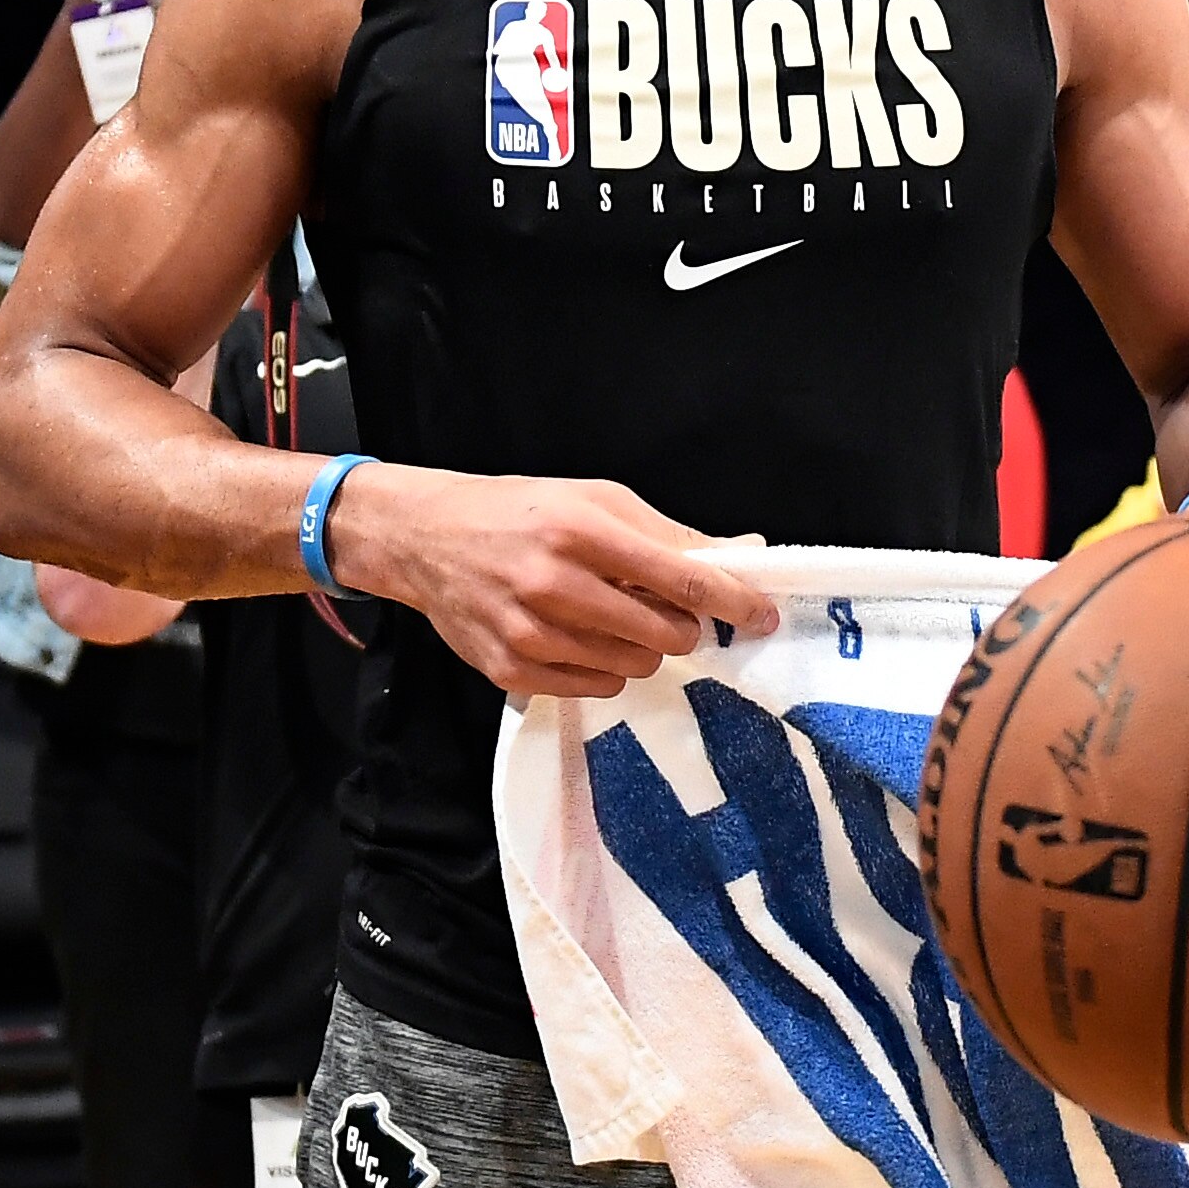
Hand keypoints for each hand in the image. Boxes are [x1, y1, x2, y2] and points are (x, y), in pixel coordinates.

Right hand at [325, 465, 783, 697]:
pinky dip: (604, 667)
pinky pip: (597, 686)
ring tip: (609, 616)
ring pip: (636, 665)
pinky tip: (579, 637)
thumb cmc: (519, 512)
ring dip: (642, 645)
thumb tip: (745, 553)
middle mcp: (553, 583)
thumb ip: (670, 534)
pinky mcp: (512, 671)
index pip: (679, 577)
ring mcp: (529, 633)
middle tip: (661, 605)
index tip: (762, 614)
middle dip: (680, 623)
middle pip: (665, 632)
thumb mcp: (594, 501)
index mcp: (580, 529)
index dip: (732, 600)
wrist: (426, 539)